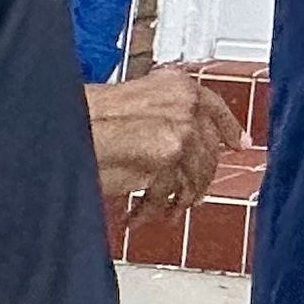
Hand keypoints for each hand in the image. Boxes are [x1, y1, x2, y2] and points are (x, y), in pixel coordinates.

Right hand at [87, 68, 241, 212]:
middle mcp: (185, 104)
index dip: (229, 127)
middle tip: (188, 198)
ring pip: (193, 176)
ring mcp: (180, 131)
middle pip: (208, 150)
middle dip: (198, 179)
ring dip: (175, 200)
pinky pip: (168, 193)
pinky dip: (152, 210)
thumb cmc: (86, 118)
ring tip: (160, 214)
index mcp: (177, 85)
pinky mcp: (167, 158)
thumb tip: (182, 140)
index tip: (240, 144)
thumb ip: (164, 115)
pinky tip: (136, 218)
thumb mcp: (134, 104)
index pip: (214, 106)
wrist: (62, 129)